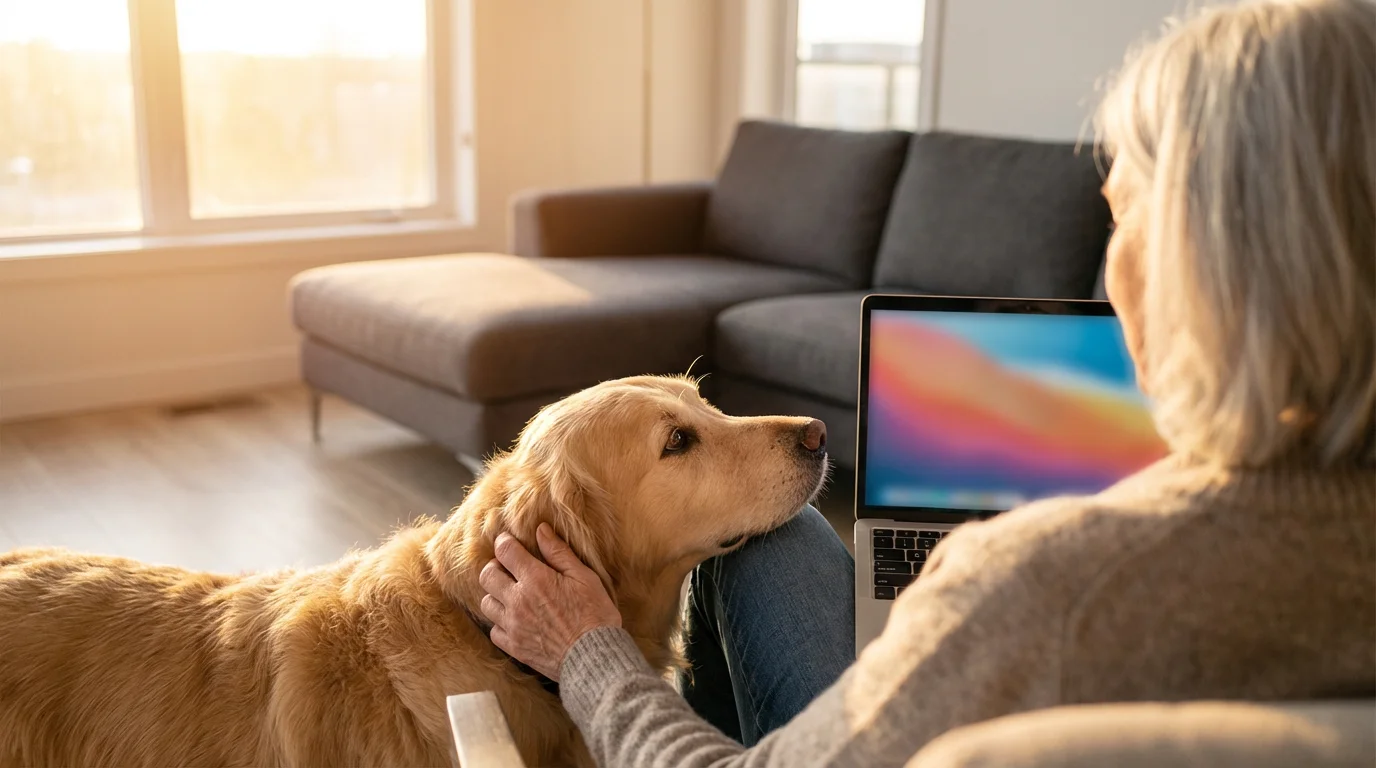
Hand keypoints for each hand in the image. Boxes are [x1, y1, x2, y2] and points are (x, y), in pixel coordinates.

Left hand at [478, 523, 621, 680]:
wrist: (594, 657)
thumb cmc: (595, 614)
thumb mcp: (584, 577)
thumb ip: (559, 553)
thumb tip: (541, 530)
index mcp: (536, 579)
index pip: (505, 551)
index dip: (504, 542)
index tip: (509, 542)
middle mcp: (518, 601)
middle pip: (487, 575)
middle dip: (495, 566)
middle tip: (509, 568)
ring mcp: (513, 626)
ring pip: (486, 603)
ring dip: (496, 594)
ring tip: (511, 594)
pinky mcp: (514, 647)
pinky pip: (493, 630)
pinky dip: (500, 622)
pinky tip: (514, 619)